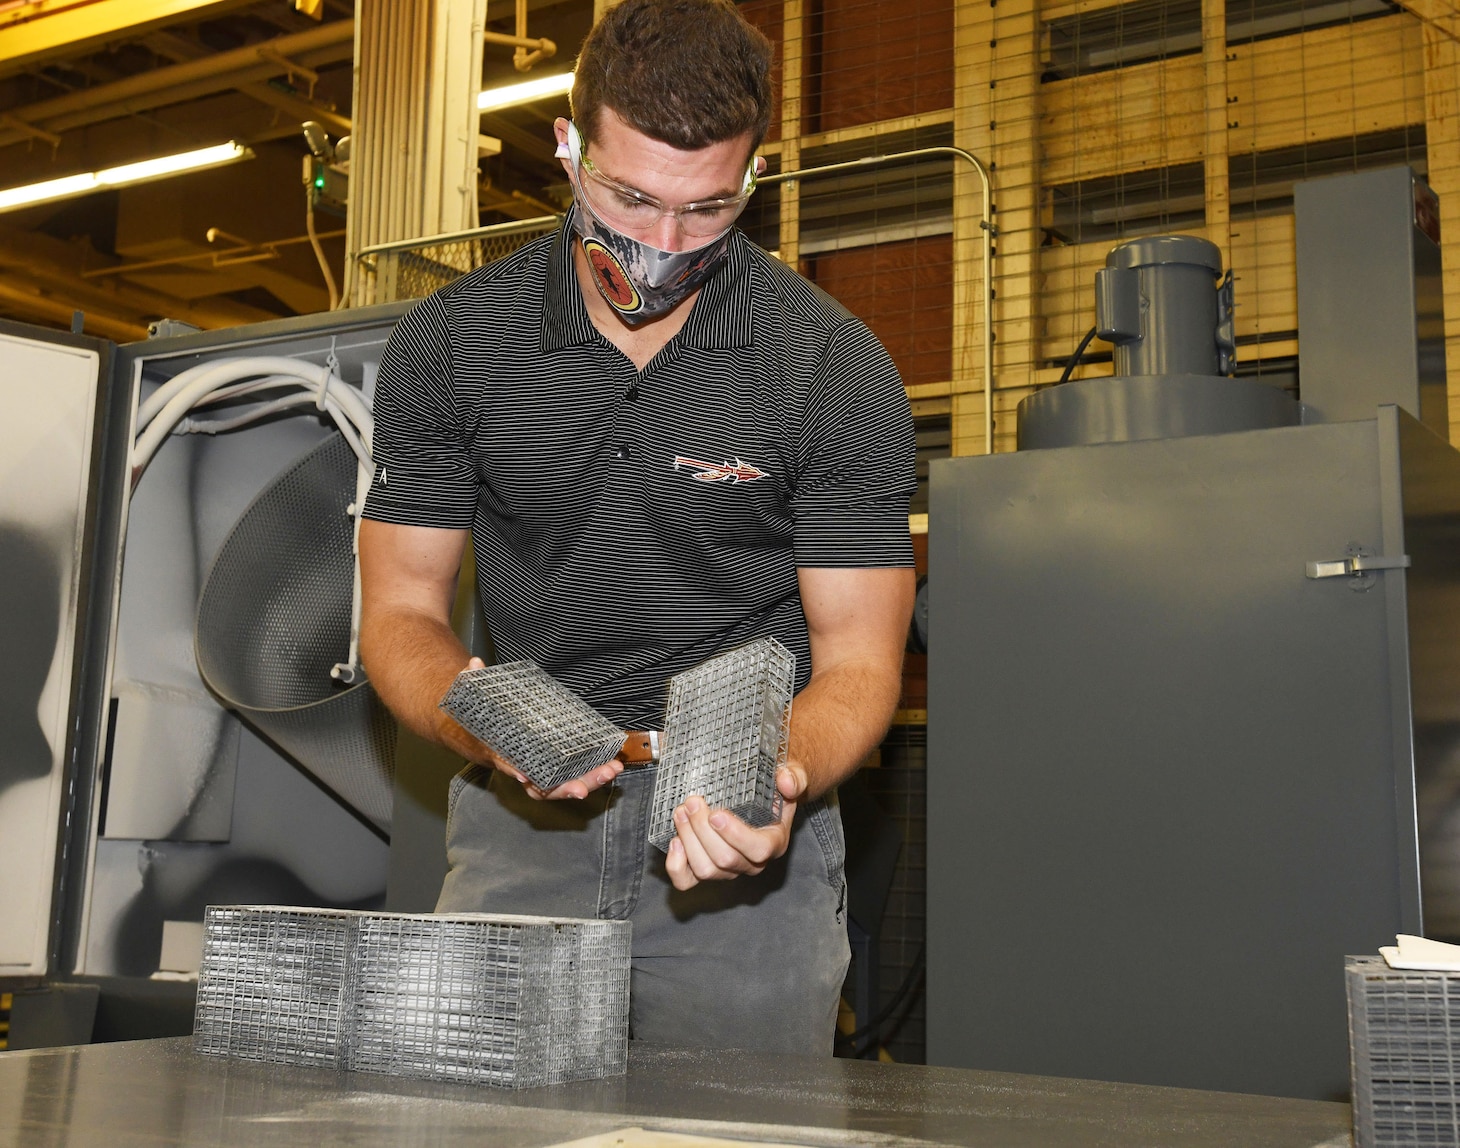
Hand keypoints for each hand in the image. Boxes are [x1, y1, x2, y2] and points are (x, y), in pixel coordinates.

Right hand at [444, 658, 624, 800]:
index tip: (523, 775)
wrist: (478, 735)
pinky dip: (592, 772)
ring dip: (587, 781)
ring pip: (561, 785)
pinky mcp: (554, 766)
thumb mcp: (473, 698)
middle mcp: (519, 766)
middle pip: (540, 786)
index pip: (504, 763)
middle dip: (563, 788)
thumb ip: (474, 681)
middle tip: (582, 789)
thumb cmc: (481, 718)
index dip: (512, 769)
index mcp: (498, 751)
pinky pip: (572, 775)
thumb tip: (475, 662)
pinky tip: (611, 765)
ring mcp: (538, 769)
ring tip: (610, 770)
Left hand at [664, 763, 806, 890]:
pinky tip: (675, 841)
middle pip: (726, 860)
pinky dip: (676, 866)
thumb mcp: (792, 777)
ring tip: (681, 812)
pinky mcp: (706, 868)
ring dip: (689, 840)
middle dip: (703, 831)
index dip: (735, 835)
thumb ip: (794, 778)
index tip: (716, 814)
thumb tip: (785, 781)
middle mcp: (752, 862)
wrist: (761, 794)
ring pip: (706, 870)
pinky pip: (688, 881)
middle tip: (692, 802)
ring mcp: (728, 869)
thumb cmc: (774, 787)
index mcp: (774, 842)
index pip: (758, 850)